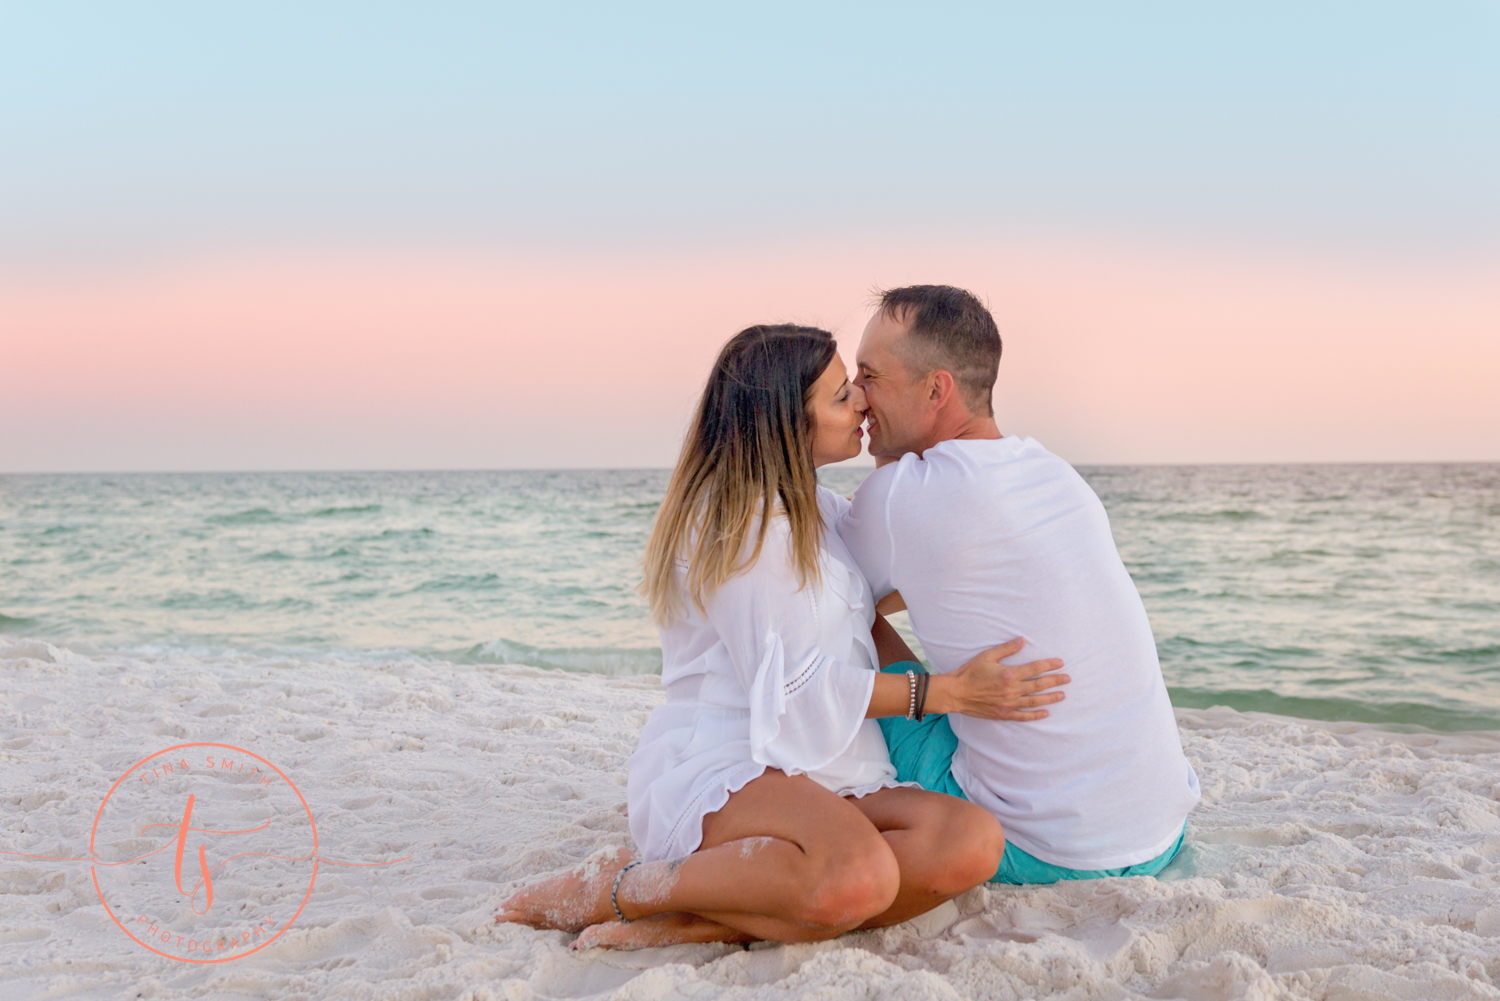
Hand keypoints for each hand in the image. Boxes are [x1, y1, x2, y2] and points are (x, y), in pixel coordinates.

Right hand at [930, 638, 1067, 720]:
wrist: (956, 693)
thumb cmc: (970, 672)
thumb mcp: (987, 656)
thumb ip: (1006, 649)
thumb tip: (1022, 640)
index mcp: (1009, 674)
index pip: (1035, 668)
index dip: (1049, 665)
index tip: (1061, 663)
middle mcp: (1012, 690)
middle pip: (1039, 685)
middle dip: (1055, 681)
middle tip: (1068, 679)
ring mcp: (1009, 704)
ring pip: (1035, 701)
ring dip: (1050, 698)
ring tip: (1062, 695)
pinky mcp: (1004, 714)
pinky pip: (1024, 716)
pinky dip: (1036, 715)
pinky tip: (1046, 713)